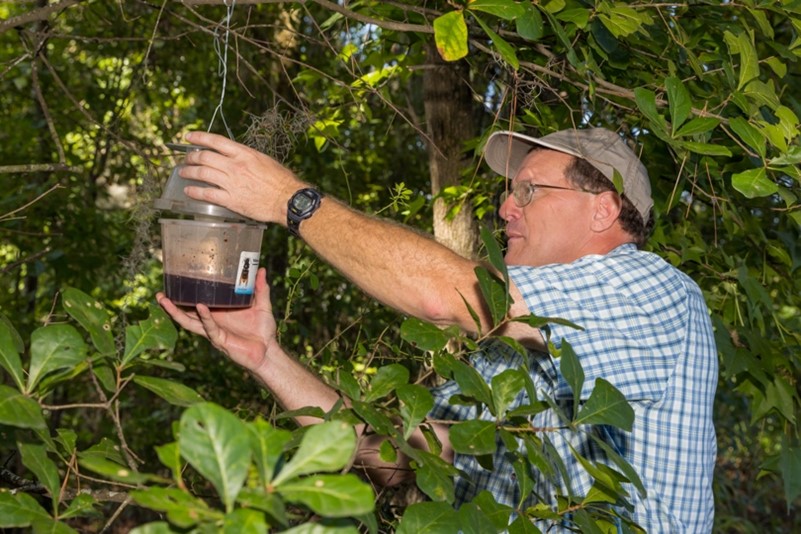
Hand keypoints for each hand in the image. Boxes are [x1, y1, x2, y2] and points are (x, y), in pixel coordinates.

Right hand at [156, 268, 277, 371]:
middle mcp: (212, 321)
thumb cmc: (263, 331)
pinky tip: (200, 307)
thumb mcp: (263, 305)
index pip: (198, 302)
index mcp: (219, 313)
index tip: (176, 282)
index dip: (187, 295)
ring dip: (176, 312)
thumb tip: (262, 269)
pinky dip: (204, 317)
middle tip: (159, 293)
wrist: (268, 351)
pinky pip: (209, 327)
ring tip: (164, 300)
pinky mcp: (220, 339)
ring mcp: (214, 331)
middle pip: (186, 313)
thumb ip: (261, 288)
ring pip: (190, 322)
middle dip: (171, 305)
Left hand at [178, 131, 305, 224]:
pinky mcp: (231, 199)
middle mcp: (235, 166)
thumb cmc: (281, 181)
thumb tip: (237, 157)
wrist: (287, 199)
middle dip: (191, 157)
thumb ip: (248, 158)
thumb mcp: (265, 160)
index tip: (190, 137)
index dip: (200, 137)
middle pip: (205, 157)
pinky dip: (195, 191)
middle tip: (186, 159)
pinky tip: (189, 191)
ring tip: (183, 172)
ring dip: (189, 172)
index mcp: (244, 153)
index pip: (216, 141)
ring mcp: (231, 182)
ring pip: (202, 174)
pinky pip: (207, 194)